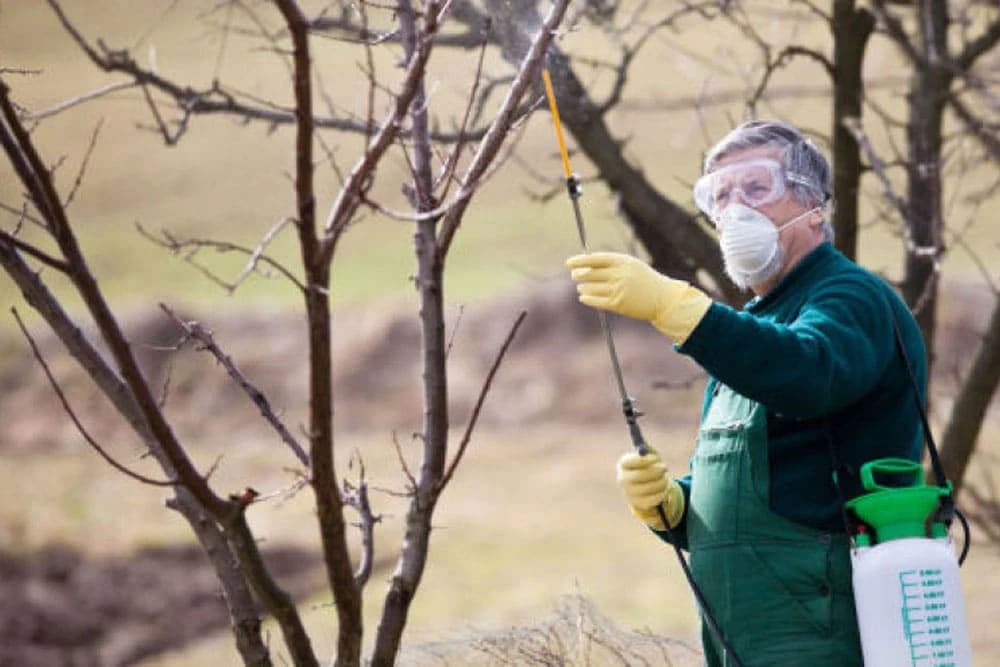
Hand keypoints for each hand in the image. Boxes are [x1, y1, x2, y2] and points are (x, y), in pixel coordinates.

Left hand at [566, 252, 711, 343]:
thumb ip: (611, 264)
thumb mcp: (631, 266)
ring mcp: (618, 289)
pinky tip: (583, 297)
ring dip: (583, 287)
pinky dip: (587, 298)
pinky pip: (596, 301)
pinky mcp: (618, 304)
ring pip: (591, 288)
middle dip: (579, 274)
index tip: (568, 263)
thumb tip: (585, 266)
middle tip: (575, 275)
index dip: (580, 261)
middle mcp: (620, 274)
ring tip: (581, 287)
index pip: (596, 259)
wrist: (662, 298)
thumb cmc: (644, 280)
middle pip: (590, 274)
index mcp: (623, 261)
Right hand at [616, 446, 684, 529]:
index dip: (644, 460)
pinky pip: (653, 499)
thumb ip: (646, 449)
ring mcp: (629, 493)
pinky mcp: (638, 504)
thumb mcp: (648, 455)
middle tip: (666, 467)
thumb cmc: (647, 467)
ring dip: (661, 482)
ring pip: (649, 488)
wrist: (645, 487)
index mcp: (623, 465)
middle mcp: (622, 479)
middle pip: (639, 476)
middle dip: (655, 471)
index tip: (657, 458)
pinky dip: (662, 493)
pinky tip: (665, 488)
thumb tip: (644, 446)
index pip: (630, 462)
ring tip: (666, 478)